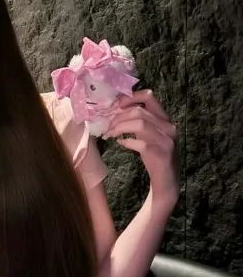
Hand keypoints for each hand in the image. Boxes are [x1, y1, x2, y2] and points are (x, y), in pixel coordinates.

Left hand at [104, 90, 178, 205]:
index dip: (130, 97)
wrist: (166, 180)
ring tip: (111, 134)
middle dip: (119, 117)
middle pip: (140, 111)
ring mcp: (167, 140)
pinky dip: (127, 142)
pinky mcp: (162, 153)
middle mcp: (168, 126)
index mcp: (164, 118)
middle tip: (108, 126)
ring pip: (140, 124)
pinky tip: (121, 144)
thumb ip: (136, 122)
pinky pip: (141, 144)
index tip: (116, 105)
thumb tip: (115, 111)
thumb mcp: (146, 134)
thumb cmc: (153, 155)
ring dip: (120, 128)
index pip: (149, 97)